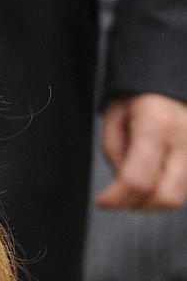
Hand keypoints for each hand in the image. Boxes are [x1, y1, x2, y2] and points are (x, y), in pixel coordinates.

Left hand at [96, 93, 186, 209]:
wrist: (171, 75)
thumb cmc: (141, 92)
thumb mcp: (115, 115)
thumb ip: (115, 152)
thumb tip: (121, 184)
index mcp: (157, 125)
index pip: (138, 180)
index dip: (116, 199)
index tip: (103, 201)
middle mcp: (185, 139)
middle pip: (166, 198)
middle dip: (138, 205)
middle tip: (120, 196)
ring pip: (181, 197)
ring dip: (154, 200)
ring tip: (138, 183)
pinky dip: (168, 190)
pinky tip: (156, 176)